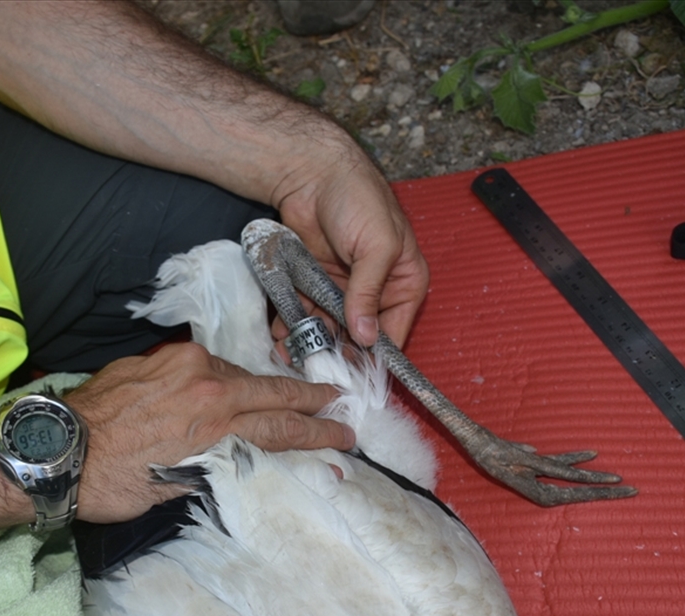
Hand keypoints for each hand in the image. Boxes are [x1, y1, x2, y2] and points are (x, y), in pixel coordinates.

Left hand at [65, 343, 354, 522]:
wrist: (55, 448)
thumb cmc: (112, 482)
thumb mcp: (174, 487)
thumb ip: (217, 466)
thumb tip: (246, 461)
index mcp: (214, 422)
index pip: (281, 428)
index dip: (317, 433)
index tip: (344, 435)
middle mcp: (205, 384)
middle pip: (271, 390)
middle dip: (308, 397)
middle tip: (337, 400)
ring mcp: (180, 365)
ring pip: (238, 375)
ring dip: (264, 387)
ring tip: (290, 394)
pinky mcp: (158, 358)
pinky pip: (206, 366)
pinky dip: (226, 379)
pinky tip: (233, 387)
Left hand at [272, 142, 428, 348]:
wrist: (313, 170)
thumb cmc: (359, 199)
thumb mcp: (377, 246)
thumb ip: (369, 293)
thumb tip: (366, 337)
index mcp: (404, 283)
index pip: (394, 332)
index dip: (375, 356)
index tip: (353, 374)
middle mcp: (375, 291)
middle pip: (357, 336)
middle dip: (336, 352)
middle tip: (314, 368)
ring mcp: (342, 288)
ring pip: (328, 327)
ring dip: (310, 342)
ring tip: (289, 356)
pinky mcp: (313, 282)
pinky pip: (305, 311)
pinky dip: (293, 325)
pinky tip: (280, 337)